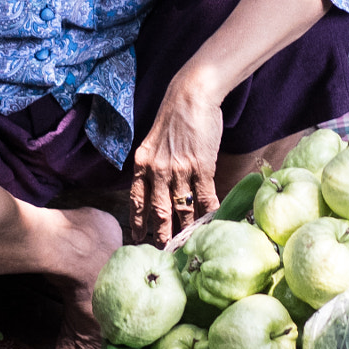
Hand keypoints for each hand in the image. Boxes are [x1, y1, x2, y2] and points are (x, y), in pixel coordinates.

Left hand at [130, 78, 222, 244]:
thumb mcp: (152, 143)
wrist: (191, 95)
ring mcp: (180, 169)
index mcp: (142, 164)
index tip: (137, 240)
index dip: (138, 223)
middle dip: (161, 235)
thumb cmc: (174, 118)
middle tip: (164, 253)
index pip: (137, 202)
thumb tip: (157, 191)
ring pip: (183, 208)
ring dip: (187, 228)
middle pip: (159, 212)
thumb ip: (152, 167)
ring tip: (189, 244)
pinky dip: (209, 213)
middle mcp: (157, 170)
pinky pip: (205, 197)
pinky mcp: (202, 166)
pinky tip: (212, 223)